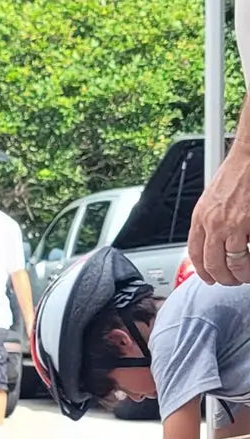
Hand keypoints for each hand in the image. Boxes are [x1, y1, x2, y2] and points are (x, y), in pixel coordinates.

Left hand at [188, 140, 249, 284]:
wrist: (249, 158)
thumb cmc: (237, 174)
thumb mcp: (213, 199)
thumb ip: (210, 220)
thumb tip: (214, 240)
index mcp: (200, 217)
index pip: (194, 253)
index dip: (201, 270)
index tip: (208, 277)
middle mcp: (211, 223)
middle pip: (211, 264)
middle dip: (222, 278)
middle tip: (232, 280)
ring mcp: (230, 225)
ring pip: (231, 264)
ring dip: (240, 275)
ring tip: (246, 275)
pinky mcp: (246, 225)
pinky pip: (246, 254)